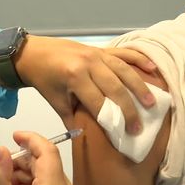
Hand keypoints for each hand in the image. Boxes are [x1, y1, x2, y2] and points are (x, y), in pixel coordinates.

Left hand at [14, 35, 157, 133]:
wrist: (32, 53)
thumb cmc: (43, 79)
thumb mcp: (55, 101)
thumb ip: (71, 118)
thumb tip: (86, 136)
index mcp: (75, 77)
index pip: (99, 102)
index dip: (112, 119)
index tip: (124, 133)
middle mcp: (89, 63)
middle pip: (115, 88)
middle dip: (129, 109)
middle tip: (139, 126)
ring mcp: (96, 54)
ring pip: (123, 70)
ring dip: (139, 86)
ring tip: (151, 102)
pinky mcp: (100, 48)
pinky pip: (123, 52)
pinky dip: (139, 59)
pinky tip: (152, 68)